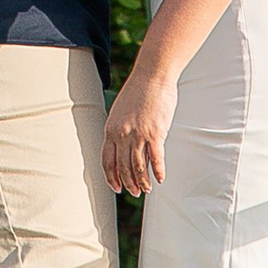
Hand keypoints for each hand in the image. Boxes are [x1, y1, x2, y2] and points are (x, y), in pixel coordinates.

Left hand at [102, 63, 176, 195]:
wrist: (152, 76)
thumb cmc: (138, 91)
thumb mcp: (122, 112)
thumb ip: (122, 130)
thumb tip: (128, 148)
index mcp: (111, 129)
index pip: (107, 161)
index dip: (111, 177)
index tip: (116, 187)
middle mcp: (122, 134)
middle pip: (123, 167)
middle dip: (128, 183)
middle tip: (134, 192)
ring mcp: (138, 135)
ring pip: (138, 167)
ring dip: (143, 181)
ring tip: (147, 189)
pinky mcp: (155, 133)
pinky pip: (156, 159)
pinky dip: (158, 172)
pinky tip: (160, 179)